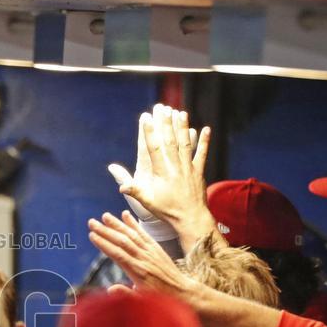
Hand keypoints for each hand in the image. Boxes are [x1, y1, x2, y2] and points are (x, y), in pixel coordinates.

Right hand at [87, 211, 195, 298]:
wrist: (182, 291)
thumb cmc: (160, 298)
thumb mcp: (141, 301)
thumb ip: (125, 293)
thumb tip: (110, 289)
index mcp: (137, 272)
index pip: (117, 254)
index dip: (104, 244)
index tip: (92, 236)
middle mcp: (143, 258)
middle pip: (122, 241)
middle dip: (106, 231)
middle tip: (92, 222)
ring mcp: (150, 252)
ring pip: (132, 235)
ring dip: (117, 224)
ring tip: (105, 216)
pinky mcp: (156, 248)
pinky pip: (144, 234)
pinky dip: (134, 224)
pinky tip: (126, 215)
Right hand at [108, 104, 213, 250]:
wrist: (191, 218)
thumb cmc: (167, 211)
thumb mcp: (147, 201)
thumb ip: (134, 190)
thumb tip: (120, 185)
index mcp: (161, 172)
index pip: (154, 147)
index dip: (149, 131)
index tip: (145, 117)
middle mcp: (175, 167)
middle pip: (169, 140)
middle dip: (165, 123)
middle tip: (162, 108)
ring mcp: (188, 168)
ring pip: (185, 143)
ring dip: (183, 127)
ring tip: (180, 112)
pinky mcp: (198, 171)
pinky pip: (201, 154)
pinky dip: (204, 141)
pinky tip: (205, 129)